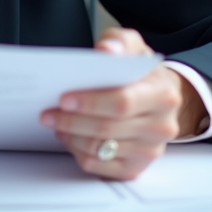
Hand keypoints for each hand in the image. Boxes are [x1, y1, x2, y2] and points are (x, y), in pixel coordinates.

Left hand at [40, 27, 207, 179]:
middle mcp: (160, 127)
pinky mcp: (135, 168)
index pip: (123, 102)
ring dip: (71, 137)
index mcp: (162, 95)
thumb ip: (119, 43)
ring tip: (56, 123)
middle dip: (72, 121)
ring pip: (100, 150)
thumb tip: (107, 50)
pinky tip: (70, 137)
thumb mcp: (133, 47)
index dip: (91, 102)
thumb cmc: (142, 73)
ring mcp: (149, 151)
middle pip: (108, 129)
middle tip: (48, 113)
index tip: (65, 99)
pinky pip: (99, 167)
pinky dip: (78, 152)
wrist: (162, 99)